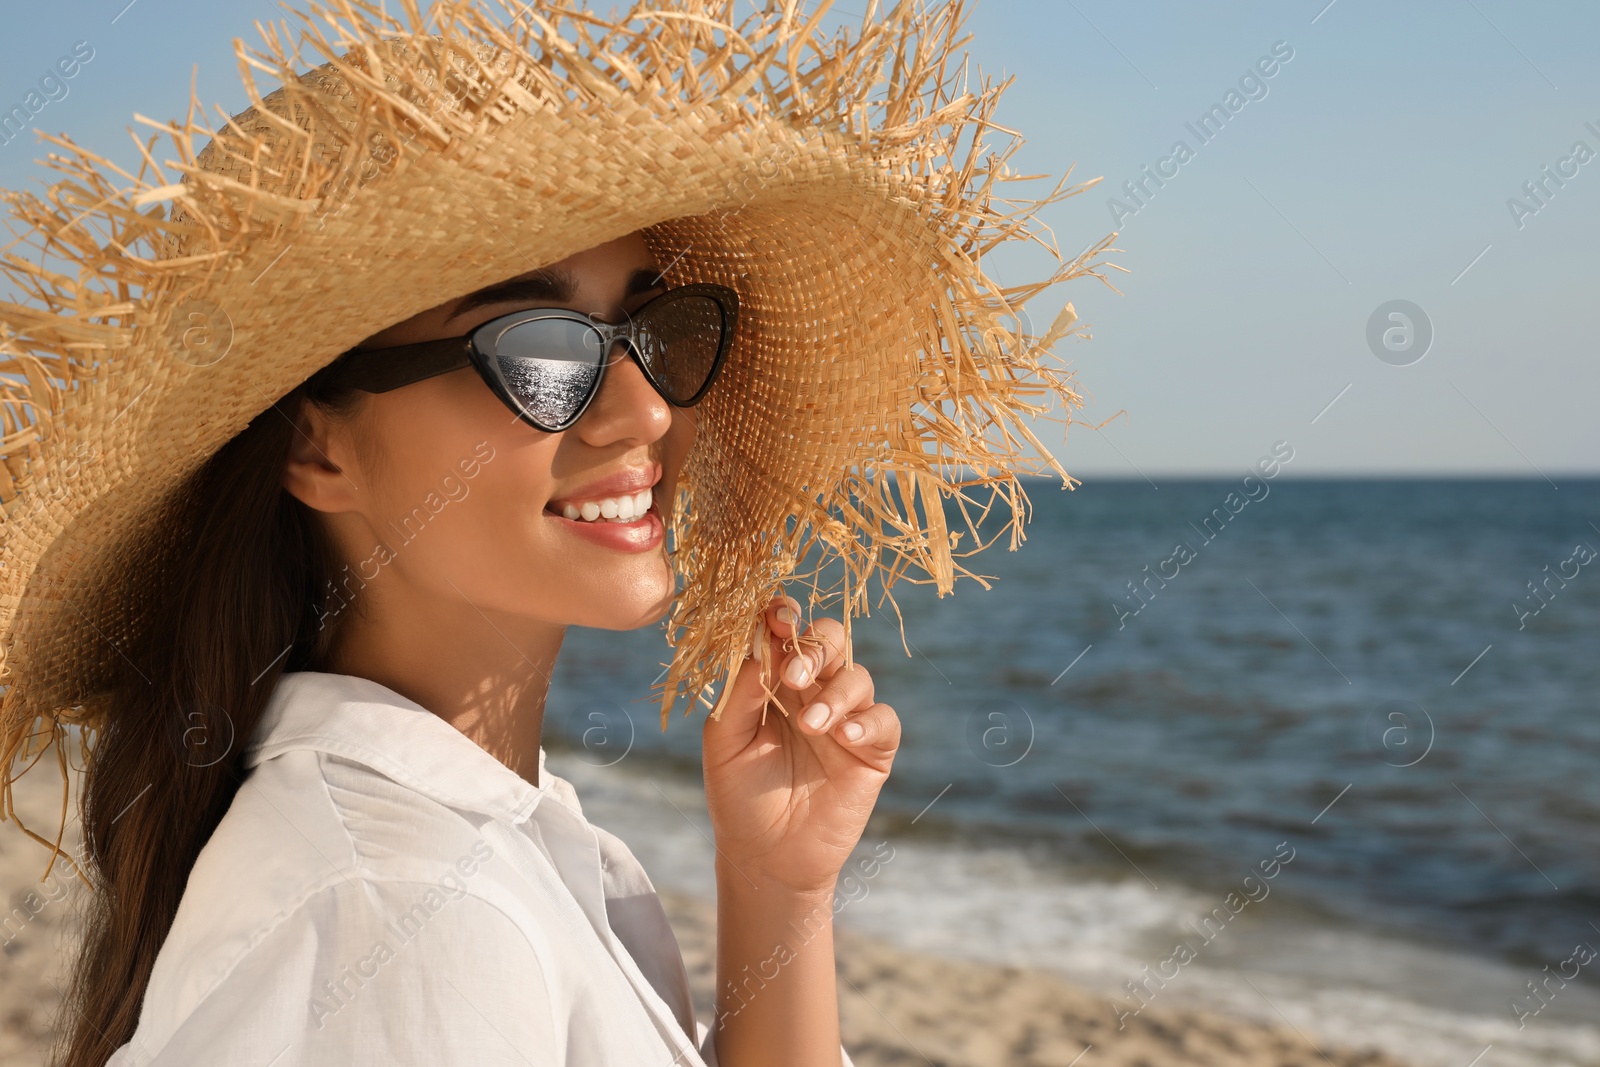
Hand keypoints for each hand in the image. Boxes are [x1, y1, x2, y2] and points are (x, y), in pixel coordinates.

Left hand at [701, 595, 899, 896]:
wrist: (764, 858)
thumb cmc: (738, 795)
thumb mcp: (724, 739)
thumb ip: (740, 690)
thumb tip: (762, 643)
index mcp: (775, 681)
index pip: (787, 634)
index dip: (785, 616)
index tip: (777, 616)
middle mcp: (814, 691)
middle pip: (831, 640)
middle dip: (815, 647)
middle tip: (794, 677)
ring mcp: (846, 719)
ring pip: (858, 676)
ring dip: (836, 694)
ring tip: (810, 726)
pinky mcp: (872, 752)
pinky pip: (885, 720)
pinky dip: (868, 721)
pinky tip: (846, 737)